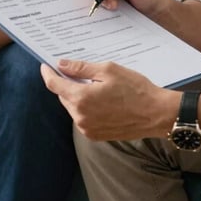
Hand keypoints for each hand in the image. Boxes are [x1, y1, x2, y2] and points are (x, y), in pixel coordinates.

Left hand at [41, 59, 179, 140]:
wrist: (155, 114)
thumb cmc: (134, 89)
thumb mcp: (108, 70)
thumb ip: (81, 68)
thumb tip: (61, 65)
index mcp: (81, 98)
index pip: (54, 85)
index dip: (48, 74)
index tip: (45, 66)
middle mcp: (80, 116)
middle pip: (64, 96)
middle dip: (67, 83)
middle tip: (77, 71)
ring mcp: (87, 128)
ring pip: (73, 107)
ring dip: (78, 96)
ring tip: (94, 85)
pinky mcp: (95, 135)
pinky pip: (83, 118)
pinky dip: (86, 107)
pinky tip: (101, 99)